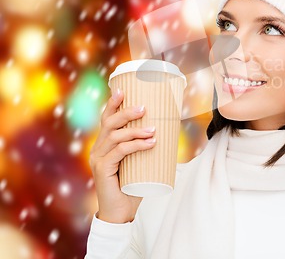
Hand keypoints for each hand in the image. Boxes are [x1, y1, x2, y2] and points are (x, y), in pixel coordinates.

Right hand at [89, 89, 155, 222]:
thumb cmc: (133, 185)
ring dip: (135, 130)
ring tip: (153, 130)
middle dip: (126, 112)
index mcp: (105, 144)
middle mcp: (98, 148)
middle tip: (144, 108)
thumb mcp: (139, 161)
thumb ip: (145, 147)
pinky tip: (149, 143)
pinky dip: (135, 145)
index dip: (112, 104)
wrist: (122, 212)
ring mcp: (98, 159)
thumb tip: (167, 131)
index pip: (106, 119)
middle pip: (109, 123)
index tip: (122, 90)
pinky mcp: (102, 170)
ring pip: (115, 136)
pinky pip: (119, 152)